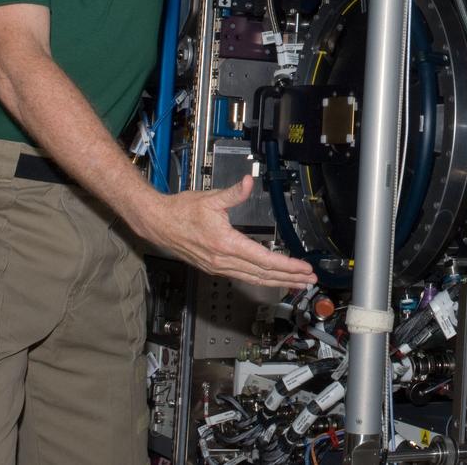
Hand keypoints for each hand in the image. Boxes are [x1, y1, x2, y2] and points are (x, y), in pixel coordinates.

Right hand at [127, 175, 315, 287]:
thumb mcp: (210, 198)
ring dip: (278, 282)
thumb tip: (249, 182)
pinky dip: (261, 279)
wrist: (157, 223)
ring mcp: (218, 266)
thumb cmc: (180, 211)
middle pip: (263, 274)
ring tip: (296, 283)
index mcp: (225, 244)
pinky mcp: (214, 267)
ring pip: (254, 278)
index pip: (264, 259)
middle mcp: (222, 260)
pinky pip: (243, 277)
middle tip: (309, 280)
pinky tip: (272, 279)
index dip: (287, 265)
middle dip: (289, 278)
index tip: (303, 268)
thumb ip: (234, 193)